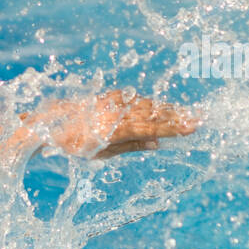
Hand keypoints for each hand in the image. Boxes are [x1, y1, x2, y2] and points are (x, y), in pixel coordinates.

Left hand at [21, 89, 201, 159]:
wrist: (48, 122)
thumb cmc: (73, 143)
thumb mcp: (100, 153)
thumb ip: (130, 146)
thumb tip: (157, 144)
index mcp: (114, 129)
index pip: (151, 129)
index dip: (174, 128)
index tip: (194, 127)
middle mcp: (116, 112)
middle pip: (152, 114)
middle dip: (177, 116)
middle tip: (199, 117)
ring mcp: (112, 101)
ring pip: (145, 105)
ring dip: (166, 109)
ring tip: (186, 113)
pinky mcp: (109, 95)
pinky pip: (134, 99)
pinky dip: (149, 103)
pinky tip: (161, 106)